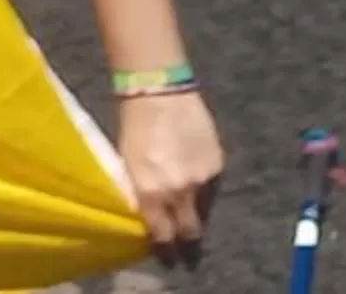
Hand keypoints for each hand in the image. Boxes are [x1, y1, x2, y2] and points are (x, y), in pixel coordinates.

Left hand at [114, 89, 221, 266]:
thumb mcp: (128, 163)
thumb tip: (149, 212)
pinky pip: (212, 186)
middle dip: (187, 242)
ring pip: (203, 208)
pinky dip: (203, 185)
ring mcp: (201, 180)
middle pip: (189, 231)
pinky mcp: (217, 165)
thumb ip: (141, 191)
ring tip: (186, 205)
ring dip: (194, 210)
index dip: (165, 248)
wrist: (159, 91)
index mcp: (150, 193)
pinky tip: (193, 174)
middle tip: (185, 247)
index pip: (162, 235)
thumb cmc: (132, 123)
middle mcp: (179, 192)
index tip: (166, 255)